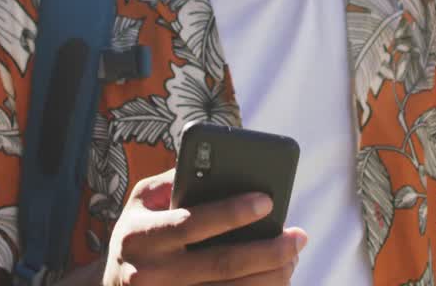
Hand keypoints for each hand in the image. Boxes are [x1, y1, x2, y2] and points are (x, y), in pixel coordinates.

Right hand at [100, 169, 306, 285]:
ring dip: (271, 276)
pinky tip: (276, 278)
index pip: (194, 222)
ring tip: (293, 256)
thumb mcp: (140, 203)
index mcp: (140, 236)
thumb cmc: (137, 235)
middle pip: (221, 264)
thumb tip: (218, 162)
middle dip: (267, 249)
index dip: (233, 212)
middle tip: (298, 236)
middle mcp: (149, 274)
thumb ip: (173, 180)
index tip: (268, 200)